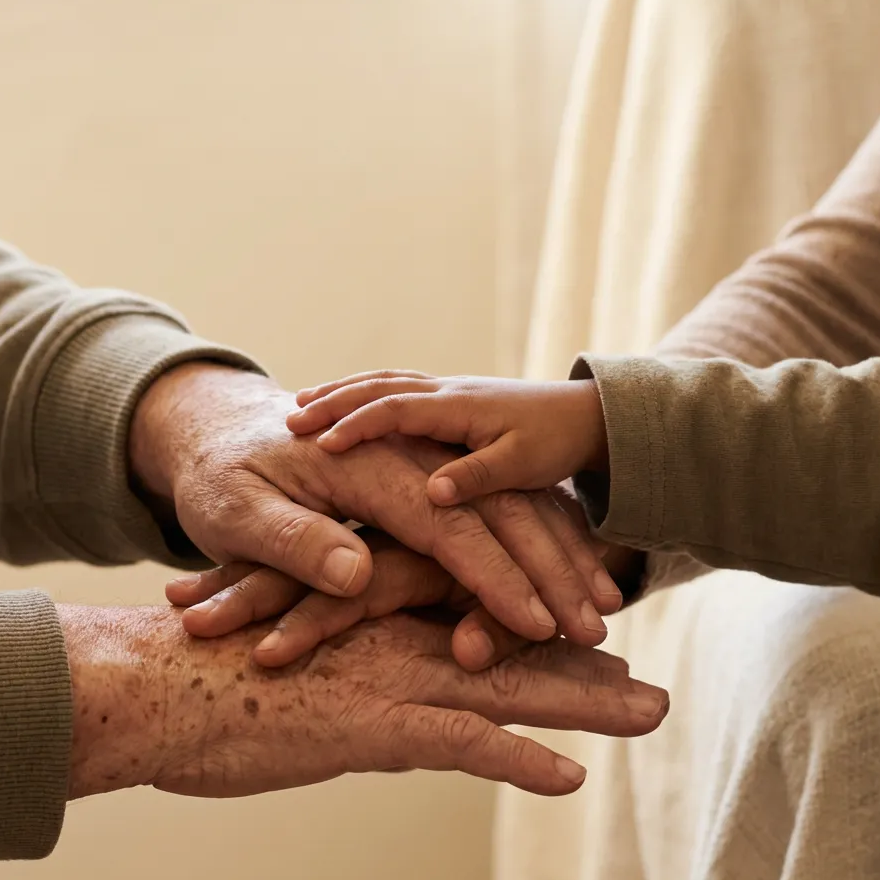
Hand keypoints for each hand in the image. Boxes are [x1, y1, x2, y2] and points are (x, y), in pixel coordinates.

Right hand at [60, 606, 668, 799]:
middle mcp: (398, 634)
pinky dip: (514, 760)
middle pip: (512, 645)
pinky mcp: (366, 723)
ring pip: (506, 685)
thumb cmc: (215, 673)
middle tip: (650, 688)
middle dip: (584, 668)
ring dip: (582, 703)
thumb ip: (348, 665)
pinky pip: (457, 742)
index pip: (478, 613)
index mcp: (382, 612)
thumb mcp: (296, 655)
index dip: (538, 635)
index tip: (589, 655)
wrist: (150, 682)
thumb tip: (386, 695)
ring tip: (649, 713)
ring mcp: (387, 675)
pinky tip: (566, 779)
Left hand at [130, 364, 619, 646]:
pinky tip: (564, 584)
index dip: (496, 578)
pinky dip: (526, 552)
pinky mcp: (415, 493)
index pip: (448, 525)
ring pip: (503, 514)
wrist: (213, 433)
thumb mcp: (235, 508)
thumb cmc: (217, 475)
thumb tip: (360, 577)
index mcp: (366, 467)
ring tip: (603, 611)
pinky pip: (485, 519)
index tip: (543, 627)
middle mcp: (404, 463)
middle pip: (496, 516)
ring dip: (554, 559)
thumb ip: (295, 540)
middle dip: (550, 571)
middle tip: (600, 625)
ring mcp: (415, 473)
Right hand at [287, 370, 609, 505]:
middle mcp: (447, 393)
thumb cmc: (558, 440)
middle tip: (291, 418)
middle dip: (335, 403)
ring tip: (303, 407)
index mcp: (460, 408)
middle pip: (380, 388)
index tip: (321, 443)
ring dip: (344, 394)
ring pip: (384, 384)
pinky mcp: (449, 403)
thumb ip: (480, 477)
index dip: (358, 424)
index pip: (397, 408)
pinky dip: (364, 395)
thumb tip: (434, 495)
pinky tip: (346, 407)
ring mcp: (446, 394)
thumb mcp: (525, 463)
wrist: (588, 414)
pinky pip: (396, 390)